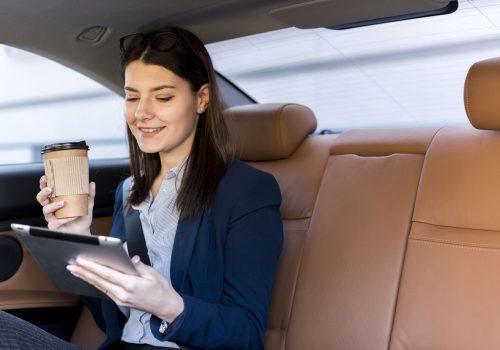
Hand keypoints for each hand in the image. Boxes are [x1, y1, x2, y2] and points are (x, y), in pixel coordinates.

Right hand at [36, 175, 95, 234]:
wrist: (83, 231)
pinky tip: (73, 216)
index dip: (44, 183)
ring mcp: (51, 217)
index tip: (45, 177)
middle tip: (50, 189)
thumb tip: (91, 184)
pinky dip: (65, 218)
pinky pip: (56, 221)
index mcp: (57, 200)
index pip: (47, 190)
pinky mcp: (54, 225)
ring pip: (46, 209)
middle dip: (43, 193)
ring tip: (63, 203)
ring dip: (53, 205)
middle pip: (41, 198)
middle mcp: (52, 207)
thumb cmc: (82, 218)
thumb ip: (89, 195)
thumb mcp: (87, 205)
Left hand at [67, 256, 183, 322]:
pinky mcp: (120, 302)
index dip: (93, 267)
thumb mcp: (153, 273)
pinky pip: (105, 290)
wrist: (165, 305)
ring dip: (86, 278)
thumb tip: (130, 258)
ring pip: (100, 286)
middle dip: (84, 272)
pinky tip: (89, 278)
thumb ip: (139, 266)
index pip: (107, 274)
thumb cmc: (161, 288)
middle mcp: (122, 293)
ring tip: (75, 270)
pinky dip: (95, 283)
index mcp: (131, 284)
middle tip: (72, 264)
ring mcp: (120, 299)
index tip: (82, 260)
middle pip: (99, 280)